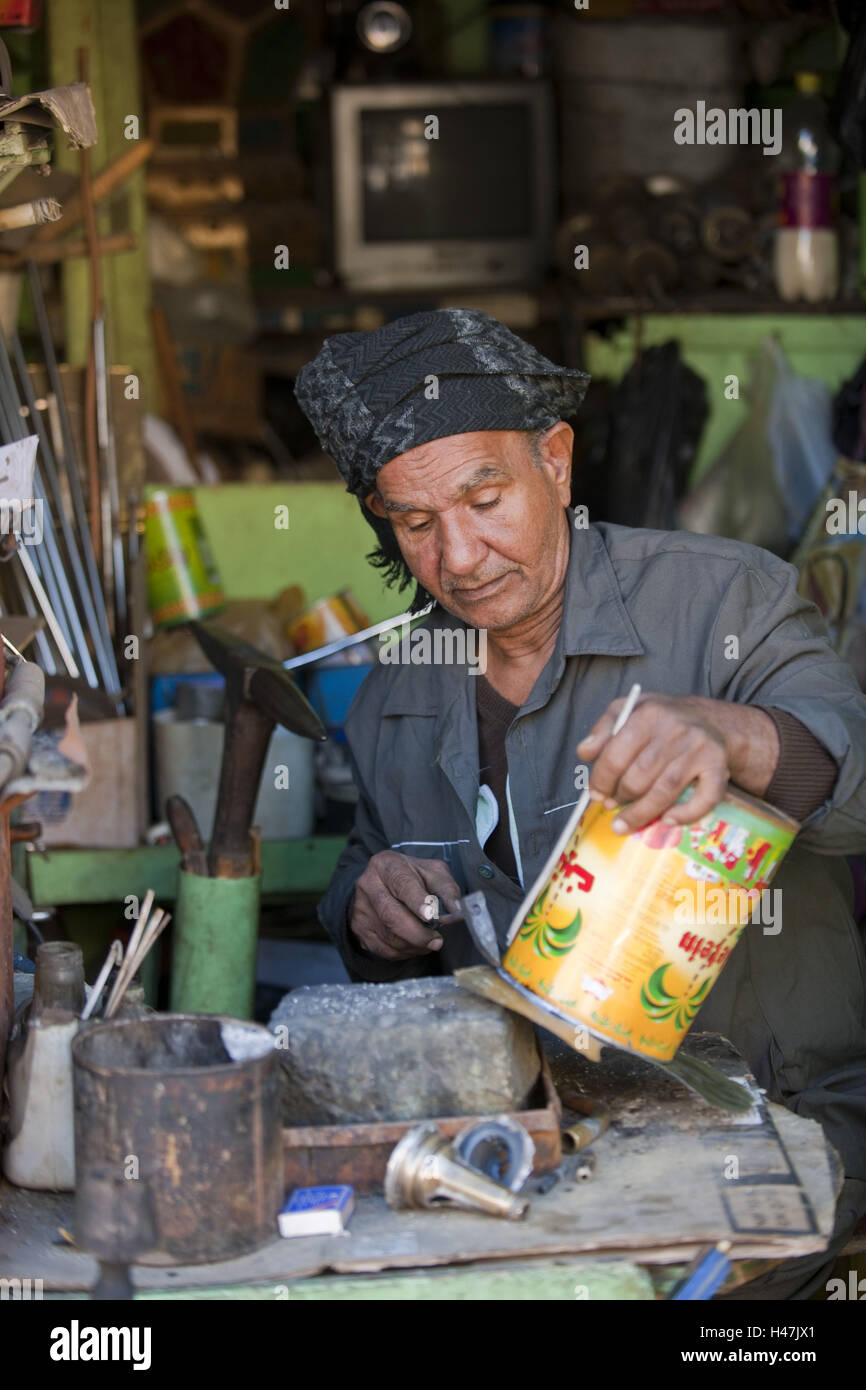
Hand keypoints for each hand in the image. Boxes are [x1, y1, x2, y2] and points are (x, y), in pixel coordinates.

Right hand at [349, 851, 462, 960]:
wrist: (383, 885)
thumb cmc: (412, 878)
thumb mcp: (432, 872)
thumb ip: (446, 888)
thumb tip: (457, 910)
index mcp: (386, 864)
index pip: (402, 883)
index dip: (417, 901)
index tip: (432, 916)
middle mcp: (368, 885)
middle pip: (391, 915)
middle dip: (418, 933)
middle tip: (437, 941)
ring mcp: (361, 909)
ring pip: (388, 936)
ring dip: (414, 945)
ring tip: (430, 942)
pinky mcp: (359, 929)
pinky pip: (383, 949)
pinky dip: (404, 952)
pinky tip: (415, 945)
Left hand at [576, 693, 731, 833]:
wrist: (712, 720)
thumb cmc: (662, 719)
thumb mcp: (628, 710)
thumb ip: (603, 729)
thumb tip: (584, 753)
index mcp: (648, 715)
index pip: (616, 755)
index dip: (601, 781)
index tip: (595, 795)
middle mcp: (675, 731)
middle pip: (639, 777)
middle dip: (620, 798)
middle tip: (611, 807)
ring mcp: (699, 750)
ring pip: (665, 791)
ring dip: (641, 814)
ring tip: (624, 824)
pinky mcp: (718, 768)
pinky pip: (704, 798)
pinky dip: (686, 815)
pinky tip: (667, 821)